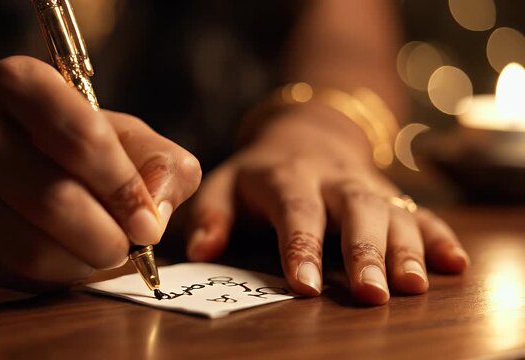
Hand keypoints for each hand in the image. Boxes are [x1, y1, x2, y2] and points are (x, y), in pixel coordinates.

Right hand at [0, 56, 200, 291]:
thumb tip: (159, 213)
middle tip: (131, 245)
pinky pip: (13, 271)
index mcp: (21, 82)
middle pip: (56, 199)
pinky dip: (58, 276)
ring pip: (32, 247)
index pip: (82, 138)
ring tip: (104, 251)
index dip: (125, 188)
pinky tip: (71, 259)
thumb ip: (155, 159)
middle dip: (109, 236)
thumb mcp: (112, 131)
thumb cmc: (54, 139)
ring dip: (86, 262)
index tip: (150, 224)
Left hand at [187, 105, 467, 304]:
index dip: (301, 246)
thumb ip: (211, 214)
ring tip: (413, 286)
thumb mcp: (225, 182)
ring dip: (406, 249)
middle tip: (371, 294)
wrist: (308, 132)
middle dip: (363, 252)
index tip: (306, 285)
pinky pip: (420, 211)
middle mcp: (333, 180)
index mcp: (287, 177)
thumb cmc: (260, 171)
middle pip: (353, 211)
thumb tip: (199, 251)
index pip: (296, 210)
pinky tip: (454, 263)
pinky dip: (439, 236)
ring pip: (392, 212)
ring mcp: (367, 186)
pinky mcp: (391, 194)